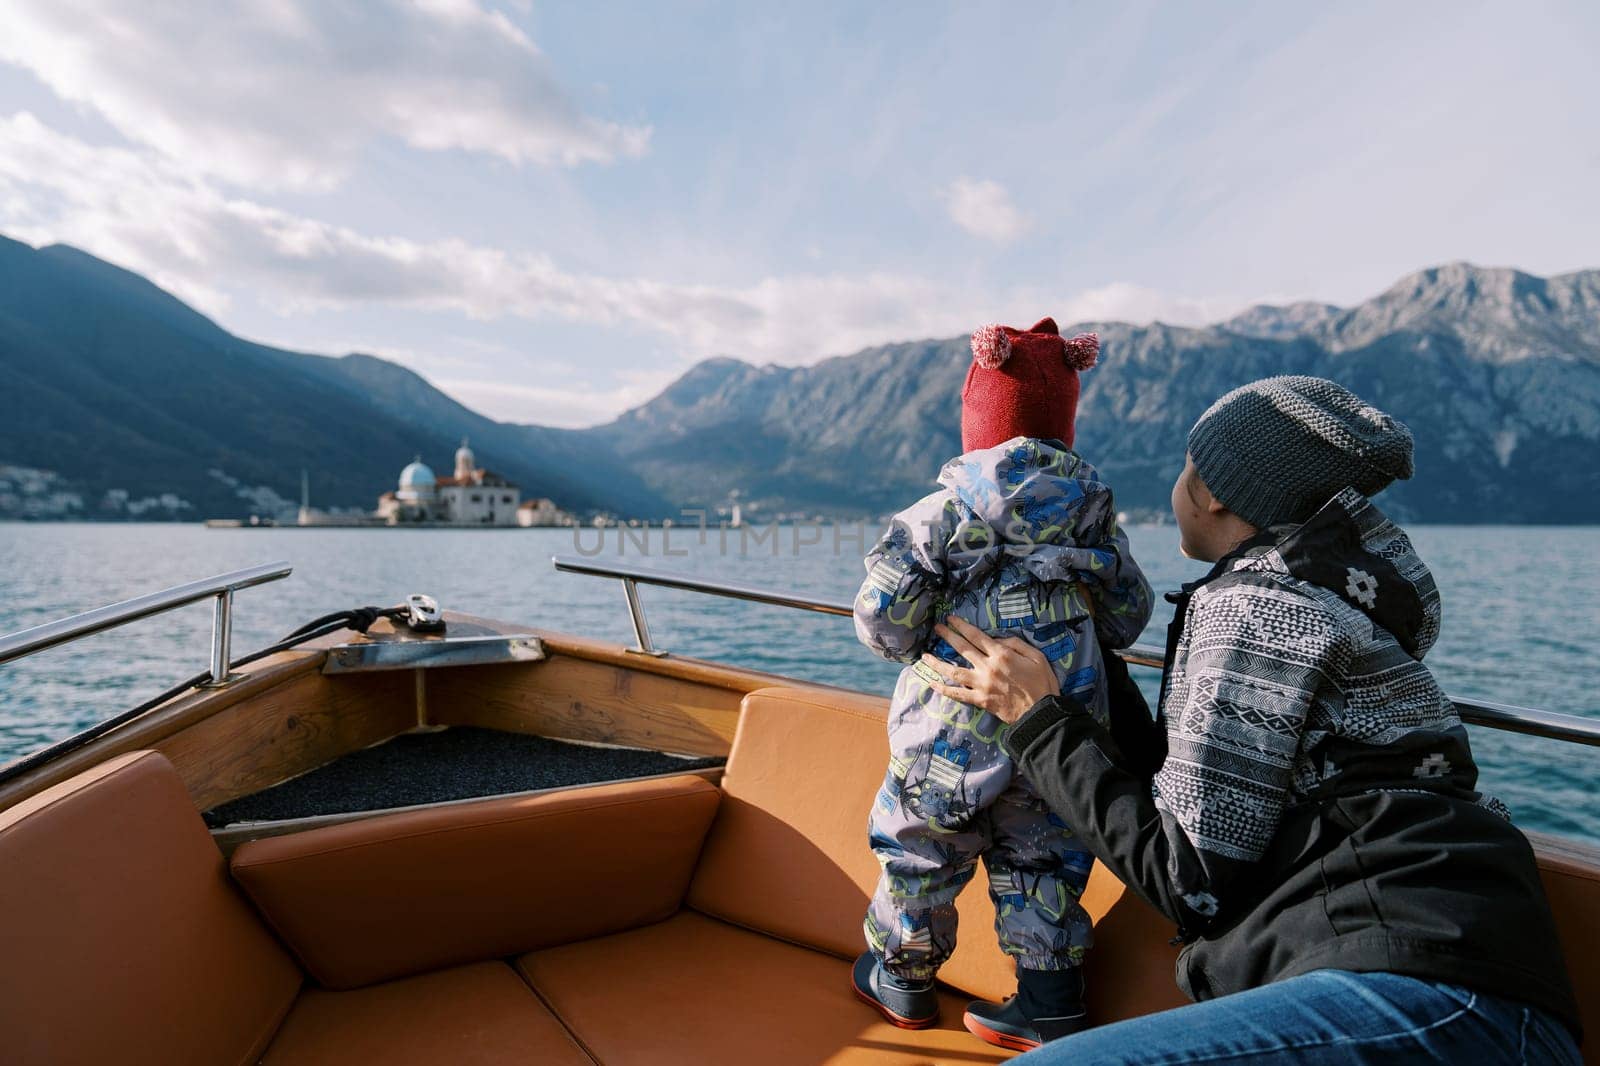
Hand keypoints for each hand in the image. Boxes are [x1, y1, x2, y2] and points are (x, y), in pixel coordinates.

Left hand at [920, 616, 1059, 723]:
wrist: (1040, 713)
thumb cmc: (1042, 684)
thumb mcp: (1037, 656)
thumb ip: (1016, 644)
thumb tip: (997, 639)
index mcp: (1002, 654)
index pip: (976, 636)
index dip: (962, 626)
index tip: (951, 619)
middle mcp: (988, 667)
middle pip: (962, 649)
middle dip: (948, 636)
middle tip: (937, 628)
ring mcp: (981, 685)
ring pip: (954, 671)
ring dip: (938, 662)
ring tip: (925, 656)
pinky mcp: (980, 700)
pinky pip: (957, 694)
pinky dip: (943, 689)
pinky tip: (932, 683)